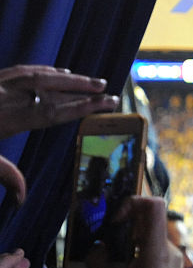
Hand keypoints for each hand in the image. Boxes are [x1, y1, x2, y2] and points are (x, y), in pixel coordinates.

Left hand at [0, 66, 118, 204]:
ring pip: (33, 75)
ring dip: (63, 77)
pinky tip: (50, 73)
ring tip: (86, 80)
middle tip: (106, 88)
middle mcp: (1, 96)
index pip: (52, 111)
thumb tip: (22, 198)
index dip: (82, 107)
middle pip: (48, 88)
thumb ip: (2, 173)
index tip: (106, 103)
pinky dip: (39, 71)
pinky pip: (16, 70)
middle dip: (80, 89)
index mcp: (4, 118)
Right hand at [86, 196, 181, 267]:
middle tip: (102, 244)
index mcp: (158, 252)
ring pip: (143, 241)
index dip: (131, 202)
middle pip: (146, 222)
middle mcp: (169, 253)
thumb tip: (98, 246)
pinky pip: (146, 256)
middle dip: (120, 228)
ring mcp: (171, 263)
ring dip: (120, 248)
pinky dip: (127, 262)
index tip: (114, 221)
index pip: (154, 205)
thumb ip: (97, 259)